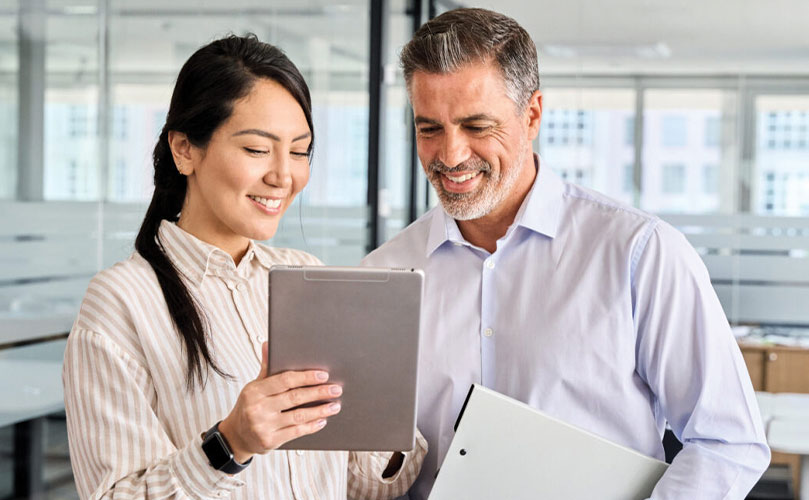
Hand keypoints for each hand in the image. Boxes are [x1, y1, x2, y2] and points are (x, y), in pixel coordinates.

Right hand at [218, 342, 341, 462]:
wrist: (236, 436)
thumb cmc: (250, 407)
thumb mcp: (254, 387)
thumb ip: (266, 368)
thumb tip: (268, 344)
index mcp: (255, 391)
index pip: (284, 380)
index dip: (306, 377)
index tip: (323, 375)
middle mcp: (258, 408)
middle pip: (295, 397)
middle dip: (318, 392)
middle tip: (336, 389)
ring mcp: (264, 426)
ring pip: (298, 416)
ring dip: (320, 410)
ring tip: (335, 405)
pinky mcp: (270, 441)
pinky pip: (296, 432)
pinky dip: (312, 426)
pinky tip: (323, 420)